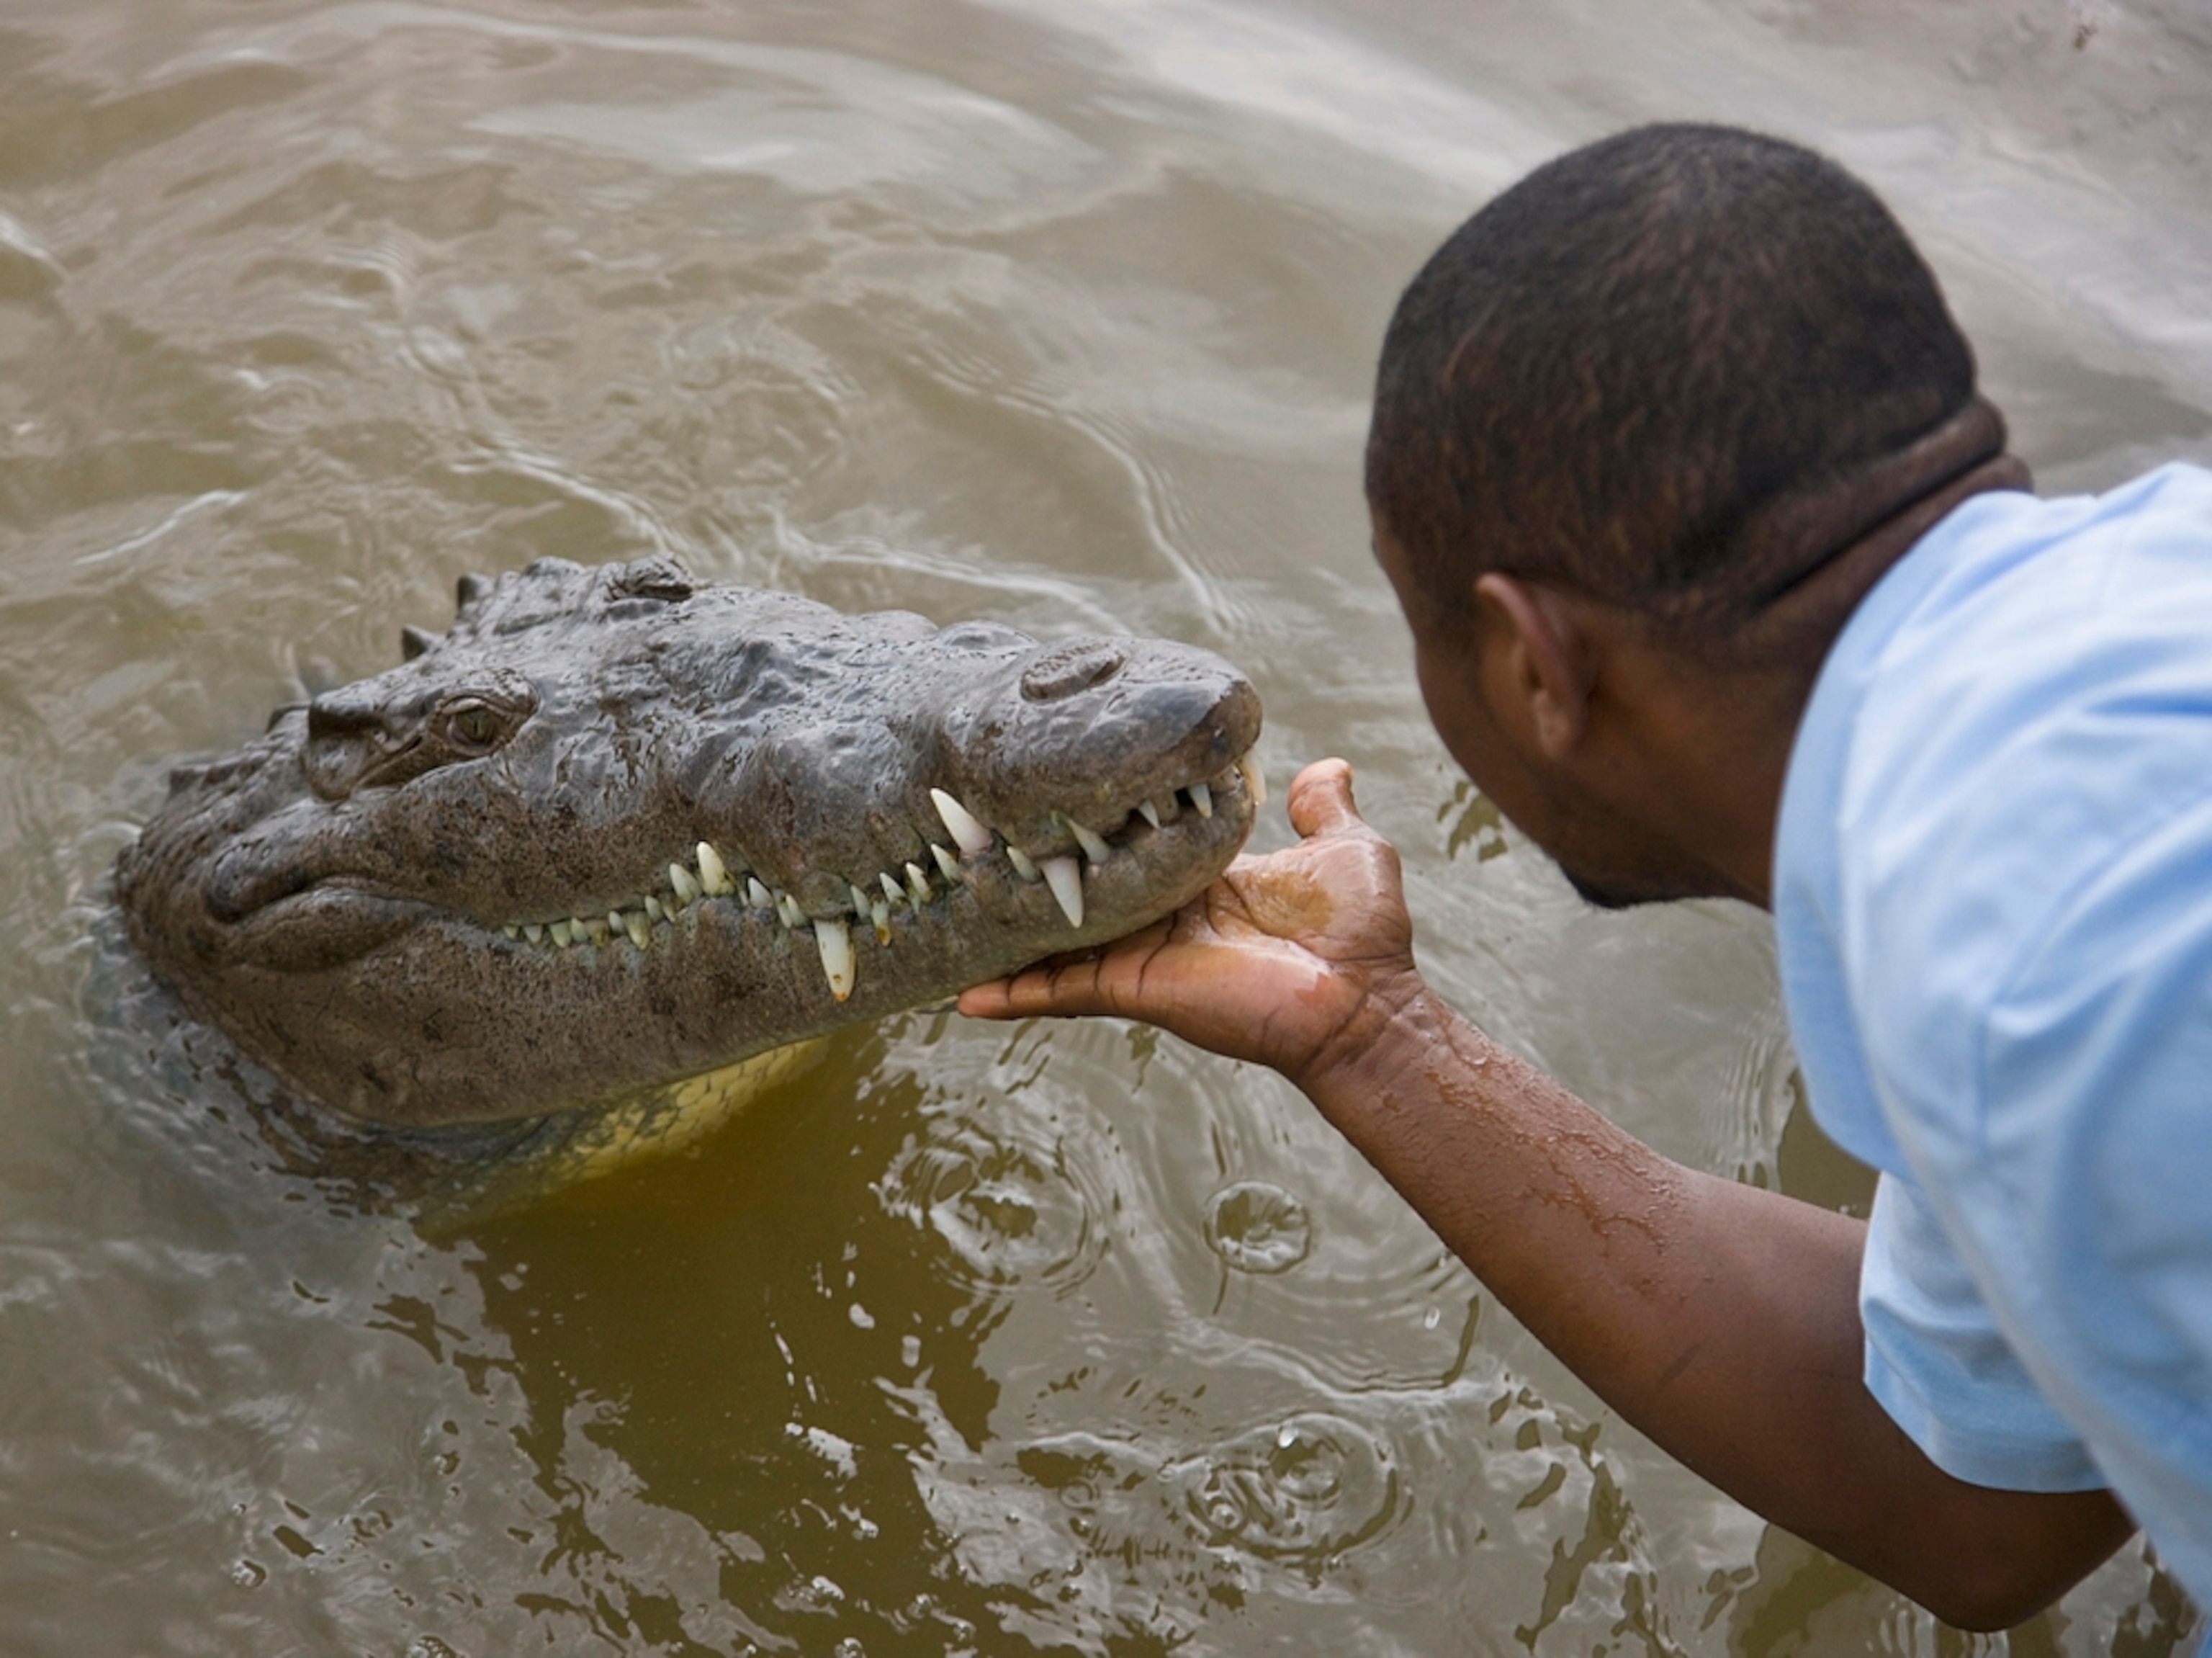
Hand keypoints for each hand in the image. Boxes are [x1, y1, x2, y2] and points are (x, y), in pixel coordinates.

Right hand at [957, 758, 1423, 1087]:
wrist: (1364, 1004)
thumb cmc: (1361, 935)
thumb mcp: (1343, 848)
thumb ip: (1323, 808)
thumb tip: (1326, 766)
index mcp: (1198, 881)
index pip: (1130, 851)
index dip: (1092, 831)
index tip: (1049, 804)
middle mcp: (1162, 917)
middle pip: (1082, 892)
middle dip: (1030, 873)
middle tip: (966, 845)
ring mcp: (1143, 955)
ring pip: (1059, 939)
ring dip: (1007, 929)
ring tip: (945, 906)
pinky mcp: (1136, 987)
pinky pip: (1063, 989)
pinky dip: (1015, 994)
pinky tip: (964, 995)